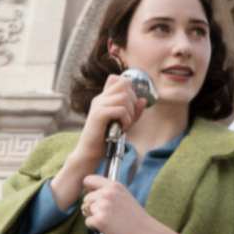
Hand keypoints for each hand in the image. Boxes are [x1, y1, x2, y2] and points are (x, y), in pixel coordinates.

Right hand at [50, 76, 147, 211]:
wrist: (89, 154)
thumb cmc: (105, 139)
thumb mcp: (124, 123)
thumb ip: (134, 112)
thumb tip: (144, 100)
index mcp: (104, 98)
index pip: (119, 79)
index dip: (130, 89)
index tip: (131, 106)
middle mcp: (100, 98)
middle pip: (124, 84)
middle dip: (133, 100)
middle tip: (130, 117)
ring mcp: (98, 105)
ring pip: (124, 97)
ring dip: (131, 112)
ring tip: (125, 125)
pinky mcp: (98, 115)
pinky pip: (120, 110)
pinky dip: (126, 120)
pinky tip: (122, 129)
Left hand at [80, 175, 157, 233]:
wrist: (146, 233)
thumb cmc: (136, 217)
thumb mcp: (125, 196)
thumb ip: (109, 191)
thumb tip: (89, 191)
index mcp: (114, 186)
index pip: (88, 180)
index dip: (89, 189)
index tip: (95, 196)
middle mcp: (107, 193)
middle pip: (86, 198)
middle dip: (92, 207)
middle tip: (106, 215)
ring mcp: (103, 207)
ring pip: (86, 211)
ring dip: (93, 217)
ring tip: (108, 221)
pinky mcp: (100, 221)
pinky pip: (87, 222)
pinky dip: (94, 227)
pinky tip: (107, 229)